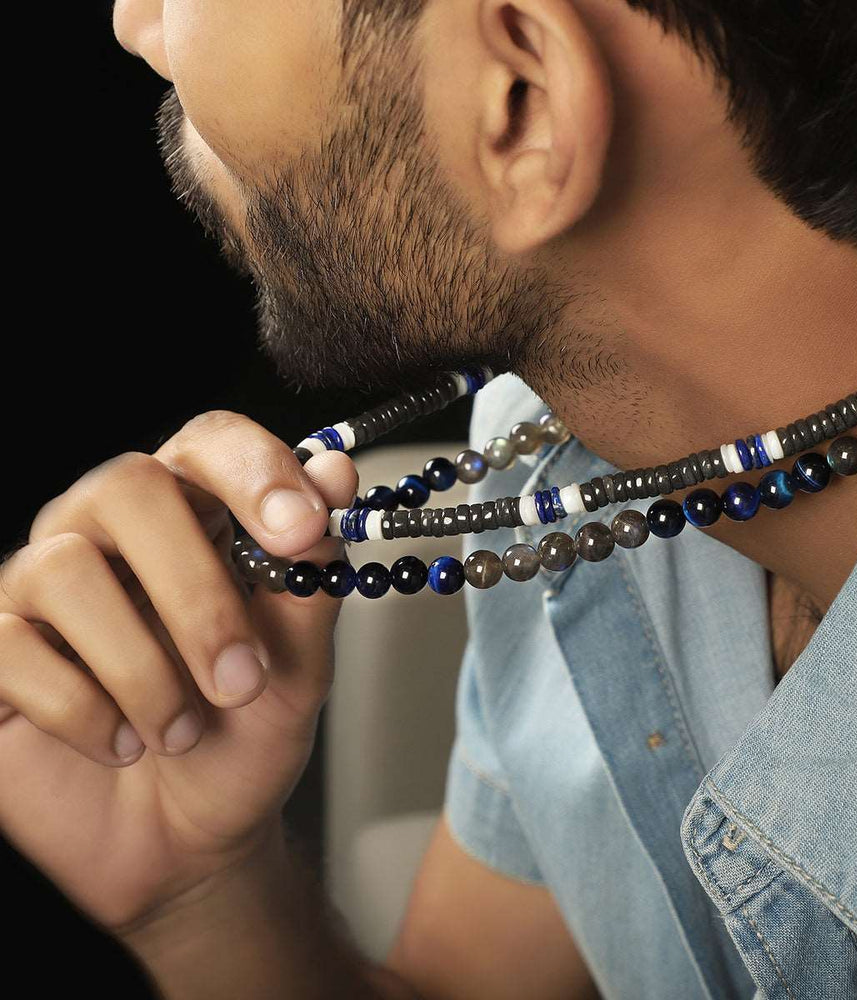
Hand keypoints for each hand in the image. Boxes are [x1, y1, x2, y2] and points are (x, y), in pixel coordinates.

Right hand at [0, 410, 357, 934]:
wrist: (190, 841)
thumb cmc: (247, 737)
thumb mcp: (302, 661)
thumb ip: (313, 571)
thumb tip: (334, 473)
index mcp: (197, 516)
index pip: (211, 442)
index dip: (254, 470)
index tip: (300, 528)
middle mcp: (112, 531)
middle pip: (126, 486)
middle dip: (194, 590)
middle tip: (241, 680)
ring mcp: (43, 586)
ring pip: (64, 569)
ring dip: (142, 668)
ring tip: (184, 732)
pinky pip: (9, 646)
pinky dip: (81, 708)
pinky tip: (122, 744)